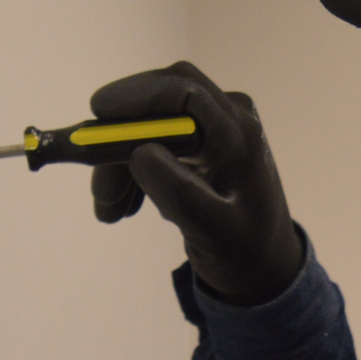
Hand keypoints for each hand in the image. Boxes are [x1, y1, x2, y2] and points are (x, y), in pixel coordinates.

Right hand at [88, 60, 301, 304]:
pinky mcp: (199, 144)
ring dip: (120, 163)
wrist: (263, 268)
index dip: (136, 96)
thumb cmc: (245, 251)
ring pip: (150, 127)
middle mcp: (228, 118)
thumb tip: (139, 152)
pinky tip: (125, 205)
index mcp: (239, 133)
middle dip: (119, 141)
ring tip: (109, 212)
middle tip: (100, 190)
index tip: (97, 113)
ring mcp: (214, 128)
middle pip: (159, 106)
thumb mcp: (212, 231)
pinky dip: (132, 170)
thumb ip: (179, 193)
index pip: (183, 91)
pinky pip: (154, 143)